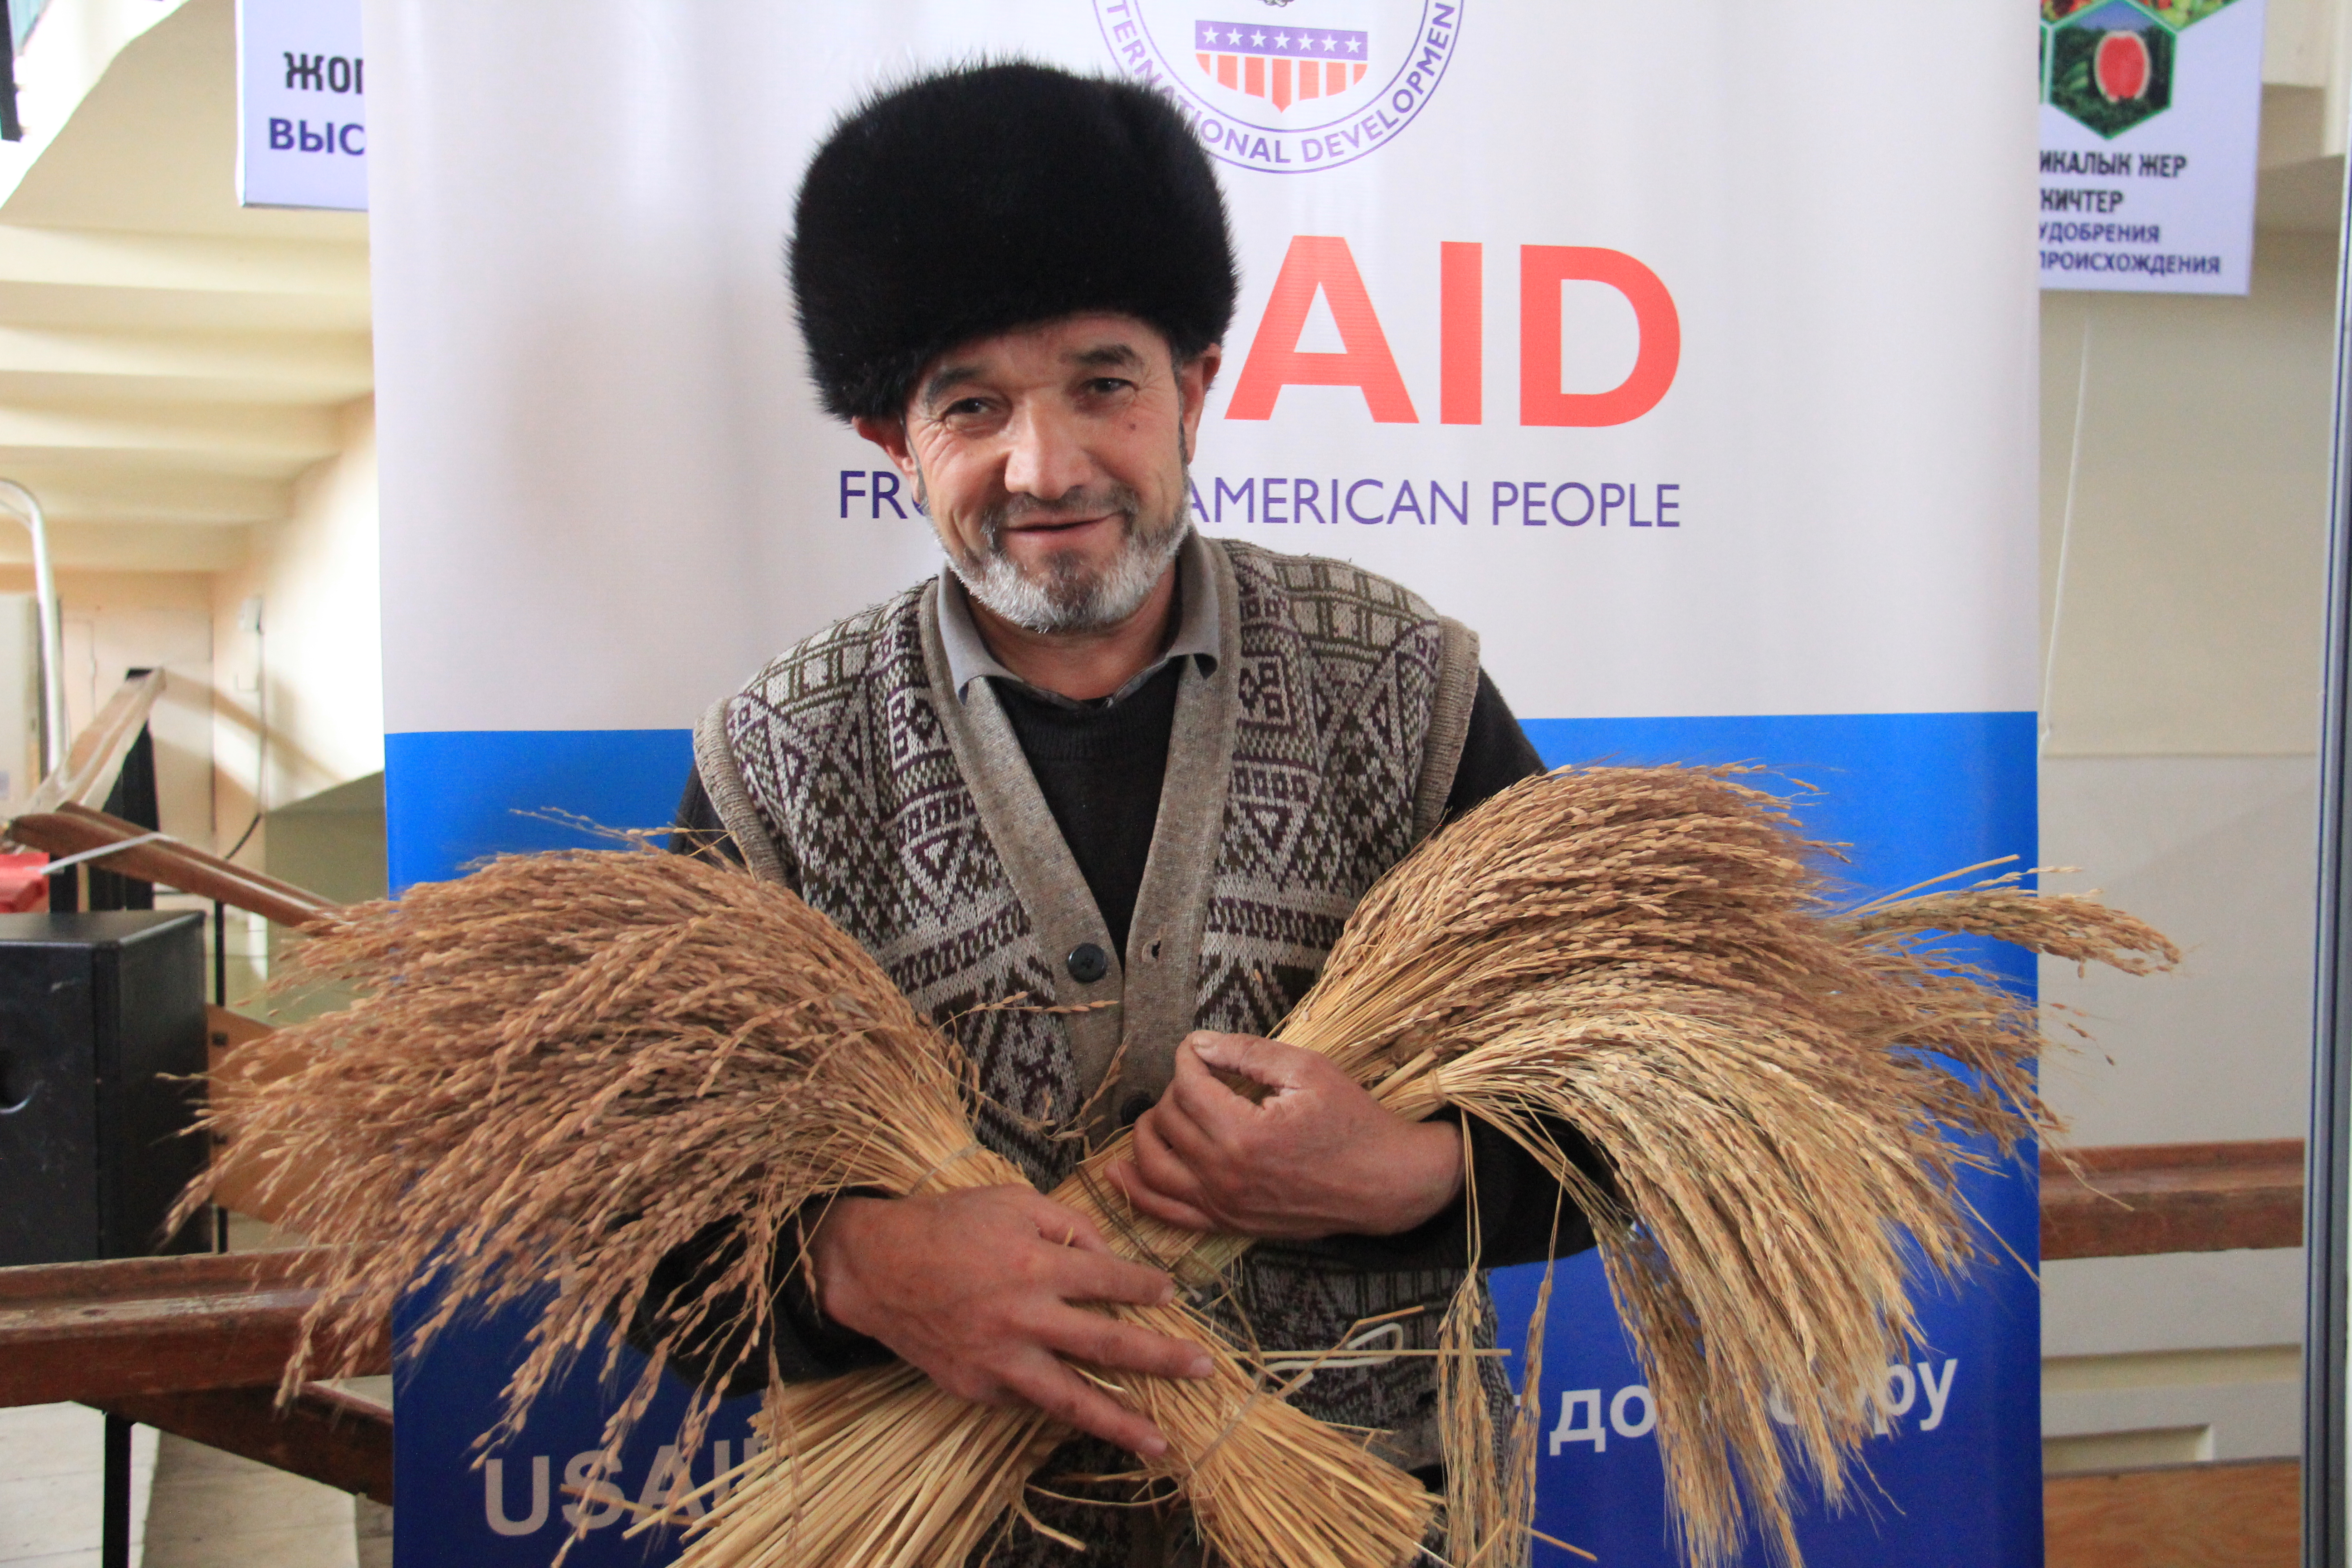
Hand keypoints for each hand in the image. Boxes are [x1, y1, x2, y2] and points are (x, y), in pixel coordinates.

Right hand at [806, 1185, 1212, 1455]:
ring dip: (1122, 1422)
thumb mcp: (1012, 1200)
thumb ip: (1067, 1224)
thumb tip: (1108, 1257)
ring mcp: (1000, 1360)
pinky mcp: (977, 1388)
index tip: (1172, 1294)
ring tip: (1161, 1444)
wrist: (876, 1267)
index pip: (1112, 1280)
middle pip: (1110, 1345)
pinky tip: (1085, 1411)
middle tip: (1203, 1368)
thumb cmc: (948, 1224)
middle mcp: (1024, 1316)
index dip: (1147, 1287)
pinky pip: (1027, 1398)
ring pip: (1073, 1399)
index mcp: (1036, 1263)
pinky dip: (1056, 1402)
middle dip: (1163, 1358)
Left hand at [1106, 1032, 1464, 1240]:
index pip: (1188, 1085)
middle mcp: (1226, 1174)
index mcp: (1244, 1132)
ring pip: (1154, 1166)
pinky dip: (1137, 1191)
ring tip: (1156, 1112)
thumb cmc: (1352, 1122)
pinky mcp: (1229, 1224)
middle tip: (1196, 1076)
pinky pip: (1167, 1212)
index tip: (1198, 1048)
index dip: (1187, 1057)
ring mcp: (1224, 1205)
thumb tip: (1200, 1043)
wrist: (1383, 1182)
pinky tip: (1119, 1172)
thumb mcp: (1307, 1070)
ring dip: (1144, 1133)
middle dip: (1173, 1090)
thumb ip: (1248, 1053)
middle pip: (1167, 1121)